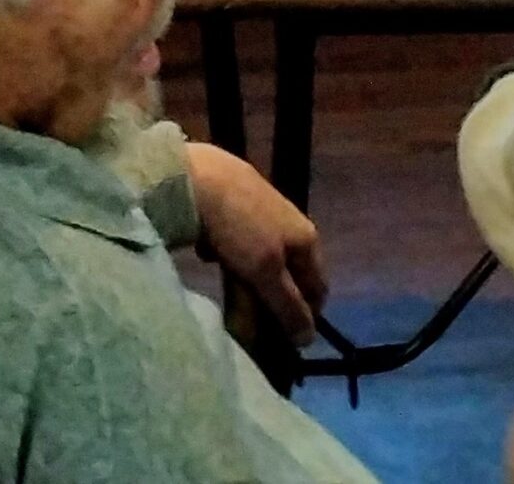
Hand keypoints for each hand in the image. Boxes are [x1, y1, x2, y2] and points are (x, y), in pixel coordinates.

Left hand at [186, 142, 327, 345]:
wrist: (194, 175)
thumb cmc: (238, 227)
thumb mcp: (265, 272)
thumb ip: (288, 306)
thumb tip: (308, 339)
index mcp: (306, 237)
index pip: (318, 288)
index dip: (306, 316)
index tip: (284, 338)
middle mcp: (290, 219)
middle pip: (287, 272)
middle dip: (269, 296)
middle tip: (248, 316)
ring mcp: (261, 205)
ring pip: (260, 254)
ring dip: (246, 274)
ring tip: (226, 282)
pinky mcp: (233, 196)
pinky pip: (236, 236)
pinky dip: (227, 249)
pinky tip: (209, 250)